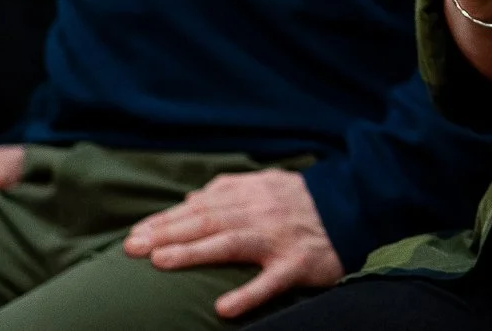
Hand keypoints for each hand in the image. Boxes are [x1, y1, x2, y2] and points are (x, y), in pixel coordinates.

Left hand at [122, 168, 342, 318]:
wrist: (359, 207)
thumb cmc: (307, 201)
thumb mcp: (271, 183)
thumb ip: (232, 187)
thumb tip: (193, 198)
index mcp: (254, 192)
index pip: (202, 206)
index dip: (167, 219)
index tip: (136, 233)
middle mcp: (263, 212)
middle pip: (208, 221)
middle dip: (167, 233)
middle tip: (131, 247)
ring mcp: (280, 238)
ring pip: (231, 243)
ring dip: (194, 253)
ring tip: (160, 262)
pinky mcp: (298, 264)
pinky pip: (270, 282)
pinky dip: (247, 295)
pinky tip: (223, 308)